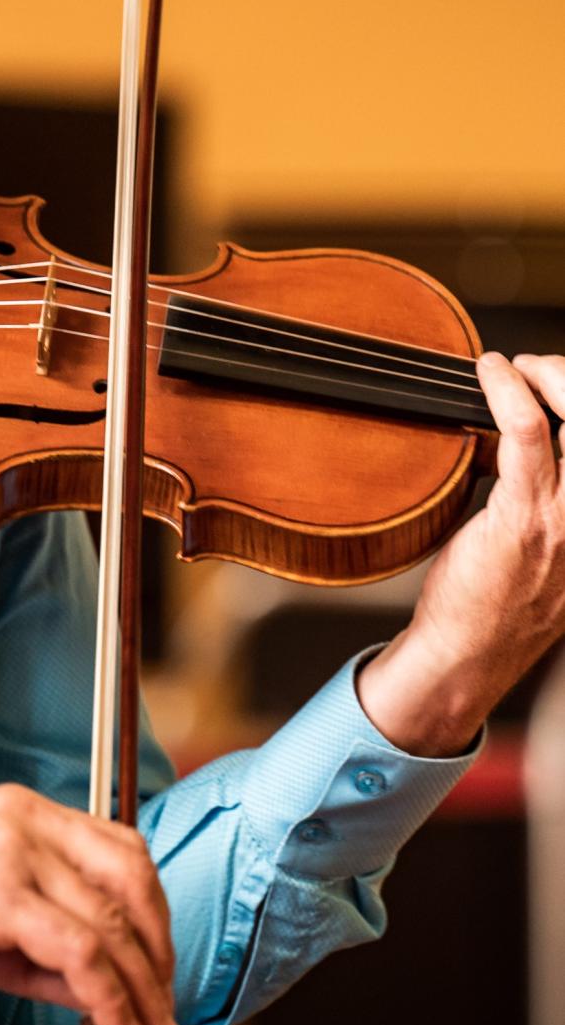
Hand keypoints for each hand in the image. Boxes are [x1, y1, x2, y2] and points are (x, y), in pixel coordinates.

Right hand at [0, 783, 182, 1024]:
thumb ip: (41, 944)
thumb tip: (98, 986)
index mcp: (24, 812)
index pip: (120, 851)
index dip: (151, 912)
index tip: (157, 966)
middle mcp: (27, 819)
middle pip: (130, 879)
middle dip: (158, 950)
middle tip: (164, 1006)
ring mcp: (14, 849)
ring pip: (110, 918)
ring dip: (142, 984)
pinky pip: (77, 948)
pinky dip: (108, 994)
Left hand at [358, 351, 564, 756]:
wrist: (468, 655)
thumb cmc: (494, 601)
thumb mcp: (547, 547)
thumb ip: (554, 500)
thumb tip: (531, 440)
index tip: (558, 380)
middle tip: (537, 368)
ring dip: (550, 376)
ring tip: (515, 370)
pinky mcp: (526, 517)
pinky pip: (527, 432)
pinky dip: (508, 391)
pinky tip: (490, 373)